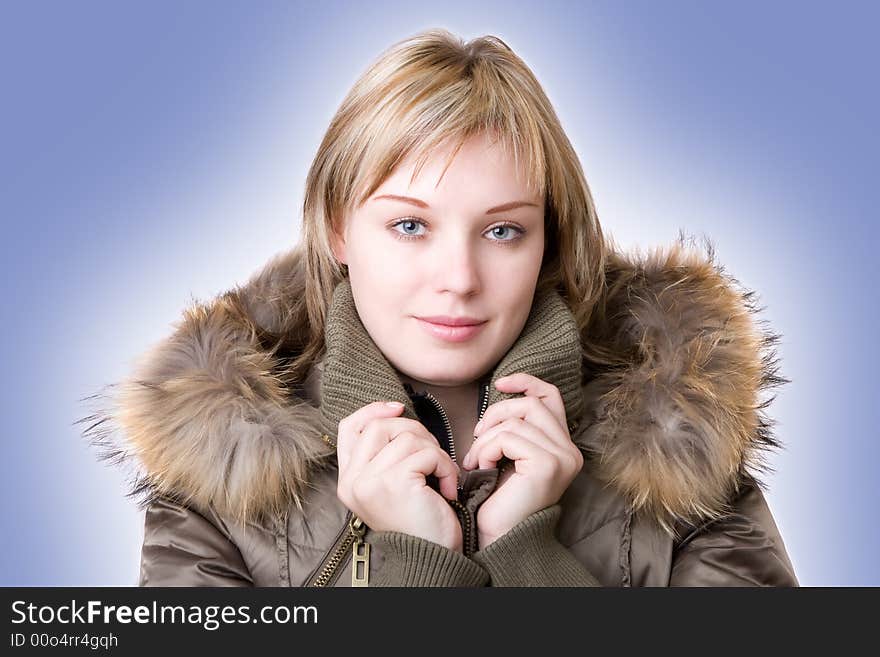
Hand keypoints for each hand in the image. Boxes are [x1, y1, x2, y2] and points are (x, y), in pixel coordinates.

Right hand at [335, 401, 463, 550]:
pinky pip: (426, 453)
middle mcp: (353, 481)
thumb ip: (384, 455)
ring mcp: (370, 481)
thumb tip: (396, 412)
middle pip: (379, 426)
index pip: (349, 428)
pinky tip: (448, 488)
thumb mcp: (391, 485)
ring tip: (442, 475)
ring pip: (407, 437)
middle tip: (432, 454)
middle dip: (414, 430)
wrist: (431, 558)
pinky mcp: (394, 483)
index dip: (373, 410)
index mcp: (348, 480)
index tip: (398, 407)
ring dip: (435, 451)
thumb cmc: (418, 521)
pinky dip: (445, 465)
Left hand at [462, 373, 583, 548]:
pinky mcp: (547, 464)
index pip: (551, 397)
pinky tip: (481, 468)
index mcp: (563, 446)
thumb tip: (503, 390)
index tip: (499, 383)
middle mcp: (570, 451)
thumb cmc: (498, 499)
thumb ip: (515, 428)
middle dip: (497, 413)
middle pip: (531, 404)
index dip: (526, 382)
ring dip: (486, 438)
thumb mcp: (509, 455)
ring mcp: (562, 457)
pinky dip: (486, 449)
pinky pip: (508, 438)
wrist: (499, 537)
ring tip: (476, 460)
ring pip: (515, 421)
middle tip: (477, 436)